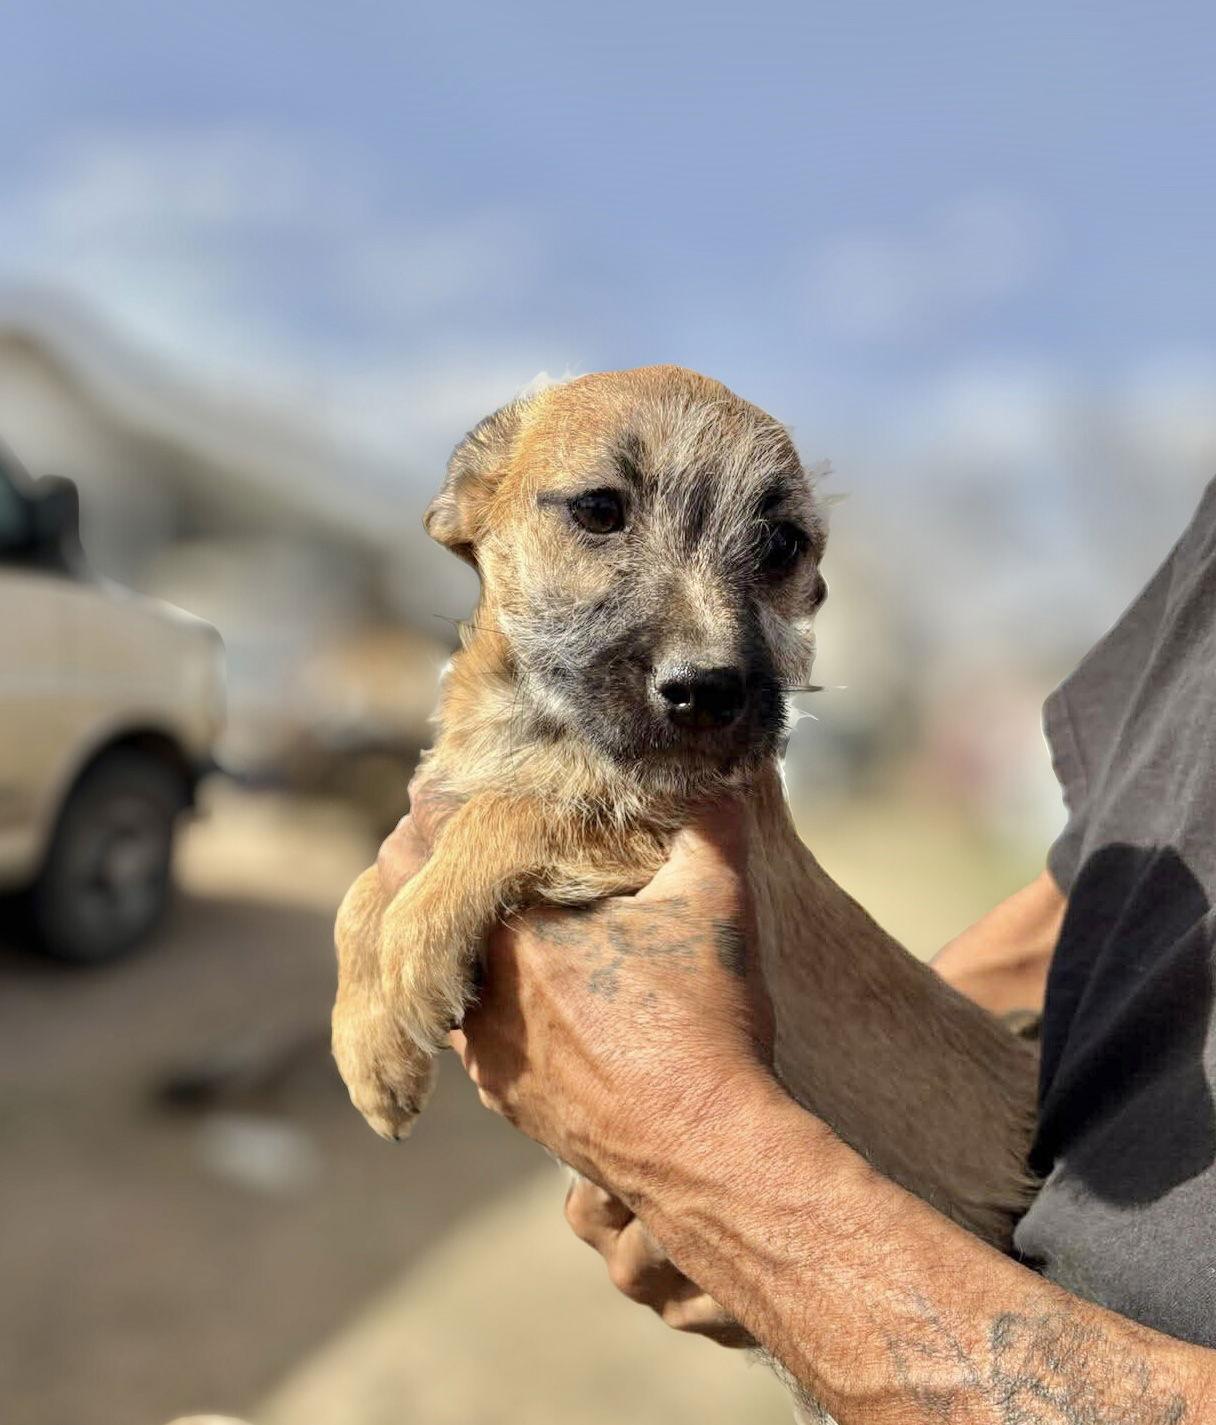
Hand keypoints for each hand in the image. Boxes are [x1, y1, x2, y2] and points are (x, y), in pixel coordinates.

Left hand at [374, 796, 769, 1347]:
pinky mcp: (510, 1099)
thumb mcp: (718, 903)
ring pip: (440, 980)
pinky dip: (493, 1003)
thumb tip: (723, 765)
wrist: (708, 1155)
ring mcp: (488, 1056)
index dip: (436, 811)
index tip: (456, 787)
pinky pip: (476, 1034)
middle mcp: (478, 998)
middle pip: (411, 915)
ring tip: (513, 921)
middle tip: (478, 849)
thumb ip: (711, 821)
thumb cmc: (707, 1023)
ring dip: (465, 948)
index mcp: (509, 934)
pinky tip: (544, 996)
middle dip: (439, 876)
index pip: (420, 849)